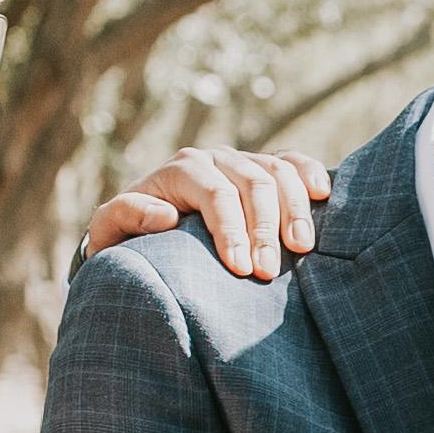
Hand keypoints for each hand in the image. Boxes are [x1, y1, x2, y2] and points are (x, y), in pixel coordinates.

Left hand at [87, 145, 332, 279]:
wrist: (144, 231)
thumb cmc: (128, 238)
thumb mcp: (110, 232)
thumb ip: (125, 217)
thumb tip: (165, 216)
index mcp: (180, 170)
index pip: (214, 193)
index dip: (231, 229)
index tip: (241, 269)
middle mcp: (213, 159)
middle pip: (252, 183)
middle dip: (264, 228)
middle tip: (268, 273)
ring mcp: (241, 162)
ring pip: (277, 171)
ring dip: (293, 210)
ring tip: (302, 249)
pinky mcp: (263, 171)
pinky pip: (293, 162)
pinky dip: (310, 174)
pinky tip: (323, 196)